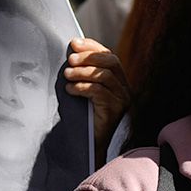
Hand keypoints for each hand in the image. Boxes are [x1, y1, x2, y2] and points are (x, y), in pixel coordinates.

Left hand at [65, 38, 129, 164]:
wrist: (87, 147)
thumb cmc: (81, 118)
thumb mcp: (82, 90)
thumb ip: (82, 73)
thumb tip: (71, 51)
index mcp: (118, 82)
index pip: (109, 56)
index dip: (92, 47)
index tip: (74, 43)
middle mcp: (124, 90)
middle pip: (111, 62)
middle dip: (89, 57)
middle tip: (69, 59)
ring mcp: (122, 101)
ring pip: (105, 76)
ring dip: (82, 72)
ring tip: (66, 75)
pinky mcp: (115, 111)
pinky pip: (99, 92)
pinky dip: (82, 87)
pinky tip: (70, 90)